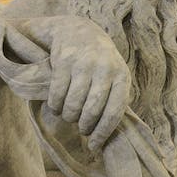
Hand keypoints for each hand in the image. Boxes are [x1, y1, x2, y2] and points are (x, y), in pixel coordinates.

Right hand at [24, 16, 130, 151]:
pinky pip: (57, 95)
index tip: (93, 146)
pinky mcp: (64, 61)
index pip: (113, 113)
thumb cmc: (99, 62)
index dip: (102, 133)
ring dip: (68, 116)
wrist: (79, 30)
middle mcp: (105, 69)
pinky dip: (55, 105)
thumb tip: (105, 137)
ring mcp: (83, 64)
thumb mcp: (114, 76)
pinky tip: (57, 105)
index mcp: (121, 76)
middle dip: (83, 126)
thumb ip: (113, 99)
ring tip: (68, 115)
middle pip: (91, 111)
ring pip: (72, 105)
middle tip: (80, 128)